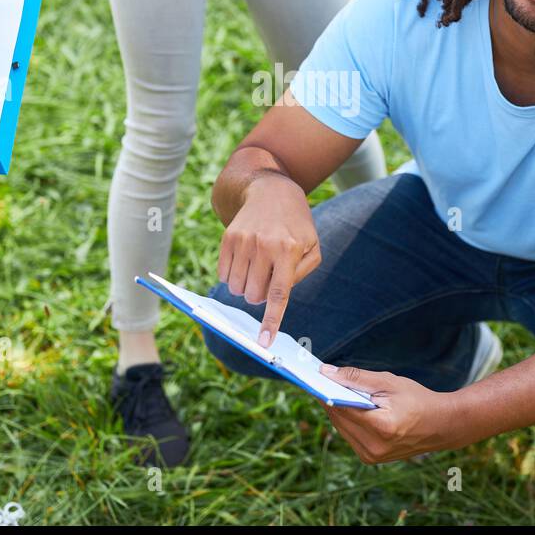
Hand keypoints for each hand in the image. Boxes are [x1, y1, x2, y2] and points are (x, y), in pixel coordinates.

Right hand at [218, 171, 319, 346]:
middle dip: (259, 296)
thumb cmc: (296, 225)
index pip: (278, 293)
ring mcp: (243, 241)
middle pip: (253, 295)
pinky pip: (222, 275)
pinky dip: (232, 276)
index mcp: (289, 250)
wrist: (271, 191)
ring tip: (257, 269)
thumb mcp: (312, 246)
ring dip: (245, 287)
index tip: (263, 342)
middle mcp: (264, 245)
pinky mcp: (228, 238)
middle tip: (267, 279)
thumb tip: (276, 299)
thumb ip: (300, 274)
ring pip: (235, 288)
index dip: (270, 320)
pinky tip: (244, 261)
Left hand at [322, 365, 462, 462]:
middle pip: (337, 418)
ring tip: (337, 390)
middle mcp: (373, 446)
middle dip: (329, 398)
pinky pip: (349, 435)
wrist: (442, 426)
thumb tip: (326, 372)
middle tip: (324, 379)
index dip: (324, 390)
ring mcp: (371, 456)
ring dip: (337, 409)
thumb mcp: (389, 383)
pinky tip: (351, 406)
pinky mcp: (370, 459)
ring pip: (340, 427)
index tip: (313, 376)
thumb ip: (356, 378)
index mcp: (381, 427)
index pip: (341, 407)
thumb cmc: (418, 399)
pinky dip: (347, 420)